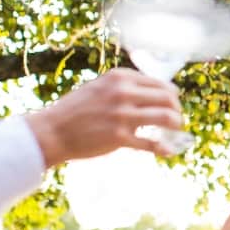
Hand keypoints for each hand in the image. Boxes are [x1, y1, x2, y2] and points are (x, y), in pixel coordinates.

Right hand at [25, 69, 184, 164]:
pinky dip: (163, 148)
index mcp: (120, 77)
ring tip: (175, 131)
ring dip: (176, 125)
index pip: (160, 83)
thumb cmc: (75, 110)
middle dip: (177, 109)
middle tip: (177, 119)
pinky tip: (167, 151)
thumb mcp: (99, 87)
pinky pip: (151, 143)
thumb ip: (123, 87)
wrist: (52, 131)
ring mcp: (122, 115)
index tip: (172, 105)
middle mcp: (123, 93)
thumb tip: (151, 93)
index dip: (171, 96)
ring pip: (166, 117)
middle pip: (168, 98)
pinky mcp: (119, 137)